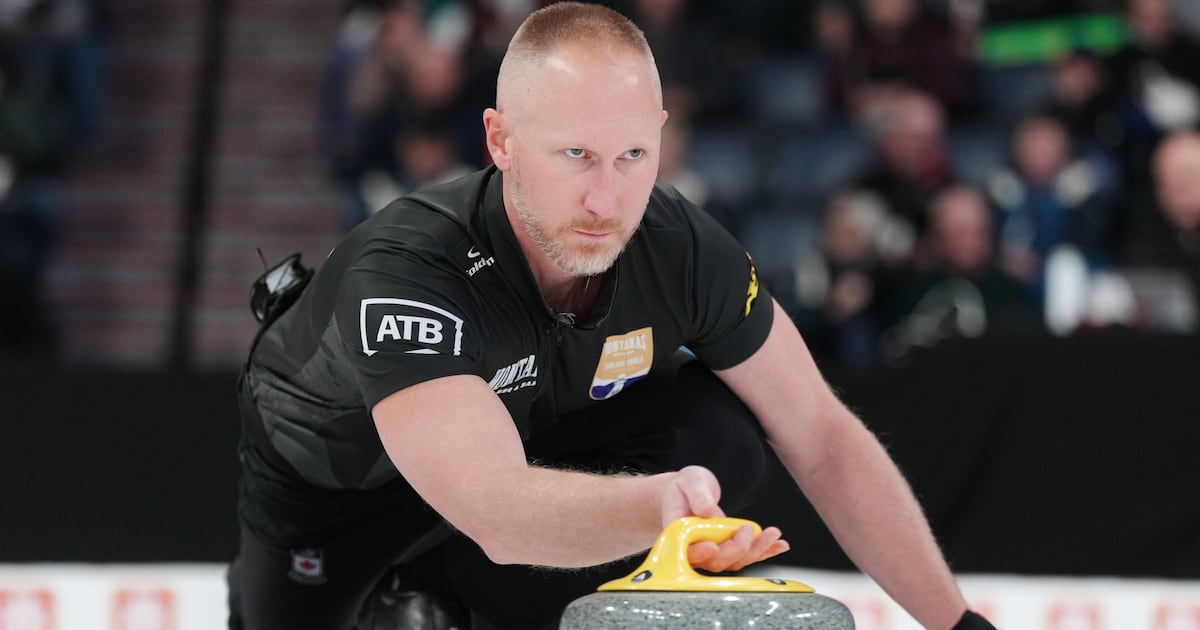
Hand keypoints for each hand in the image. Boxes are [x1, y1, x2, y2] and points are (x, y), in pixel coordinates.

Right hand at [658, 466, 790, 572]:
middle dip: (737, 549)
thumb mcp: (690, 482)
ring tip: (773, 536)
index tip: (714, 545)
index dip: (702, 552)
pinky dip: (763, 552)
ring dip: (756, 551)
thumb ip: (698, 496)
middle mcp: (693, 547)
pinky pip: (744, 555)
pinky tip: (779, 545)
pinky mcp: (726, 549)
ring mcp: (711, 551)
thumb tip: (708, 511)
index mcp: (678, 532)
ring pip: (733, 561)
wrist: (687, 493)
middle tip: (750, 530)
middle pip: (715, 560)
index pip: (688, 549)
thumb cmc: (683, 488)